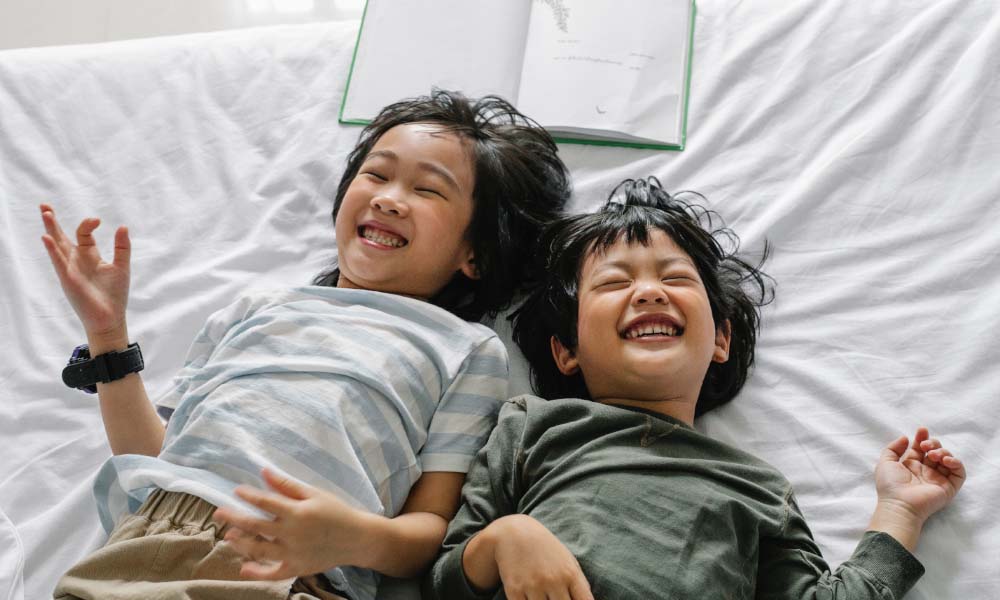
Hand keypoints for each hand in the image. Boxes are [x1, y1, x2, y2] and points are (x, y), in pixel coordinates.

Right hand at [39, 204, 130, 338]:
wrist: (110, 318)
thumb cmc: (114, 294)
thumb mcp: (121, 266)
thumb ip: (122, 247)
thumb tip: (123, 226)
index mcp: (89, 256)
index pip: (83, 234)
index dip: (88, 224)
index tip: (97, 220)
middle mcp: (77, 261)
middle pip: (62, 237)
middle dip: (53, 222)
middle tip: (44, 205)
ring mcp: (70, 269)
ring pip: (57, 245)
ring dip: (51, 230)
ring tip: (45, 212)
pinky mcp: (68, 279)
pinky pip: (59, 261)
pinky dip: (53, 250)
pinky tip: (46, 238)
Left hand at [212, 468, 375, 579]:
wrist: (357, 539)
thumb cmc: (336, 511)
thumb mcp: (314, 493)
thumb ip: (287, 484)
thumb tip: (264, 471)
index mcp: (297, 512)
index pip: (266, 502)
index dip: (249, 495)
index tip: (237, 490)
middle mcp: (292, 534)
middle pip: (256, 526)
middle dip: (234, 518)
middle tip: (218, 513)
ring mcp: (293, 553)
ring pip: (259, 550)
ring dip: (241, 543)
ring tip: (228, 535)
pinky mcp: (297, 568)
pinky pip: (273, 574)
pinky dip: (257, 573)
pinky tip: (244, 567)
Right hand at [473, 515, 593, 599]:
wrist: (513, 532)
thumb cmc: (545, 549)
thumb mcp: (568, 561)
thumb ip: (580, 585)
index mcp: (570, 574)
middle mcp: (553, 580)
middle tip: (555, 598)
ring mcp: (533, 586)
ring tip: (544, 597)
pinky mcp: (514, 590)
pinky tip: (530, 599)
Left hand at [874, 427, 965, 523]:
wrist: (899, 504)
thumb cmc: (890, 485)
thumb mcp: (885, 462)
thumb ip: (893, 448)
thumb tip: (905, 437)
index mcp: (911, 465)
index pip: (921, 448)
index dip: (922, 438)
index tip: (922, 430)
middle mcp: (926, 471)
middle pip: (936, 451)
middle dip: (933, 443)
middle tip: (926, 446)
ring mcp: (938, 479)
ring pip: (948, 460)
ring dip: (943, 452)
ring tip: (933, 455)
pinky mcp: (949, 487)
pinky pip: (959, 473)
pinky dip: (956, 463)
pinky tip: (946, 461)